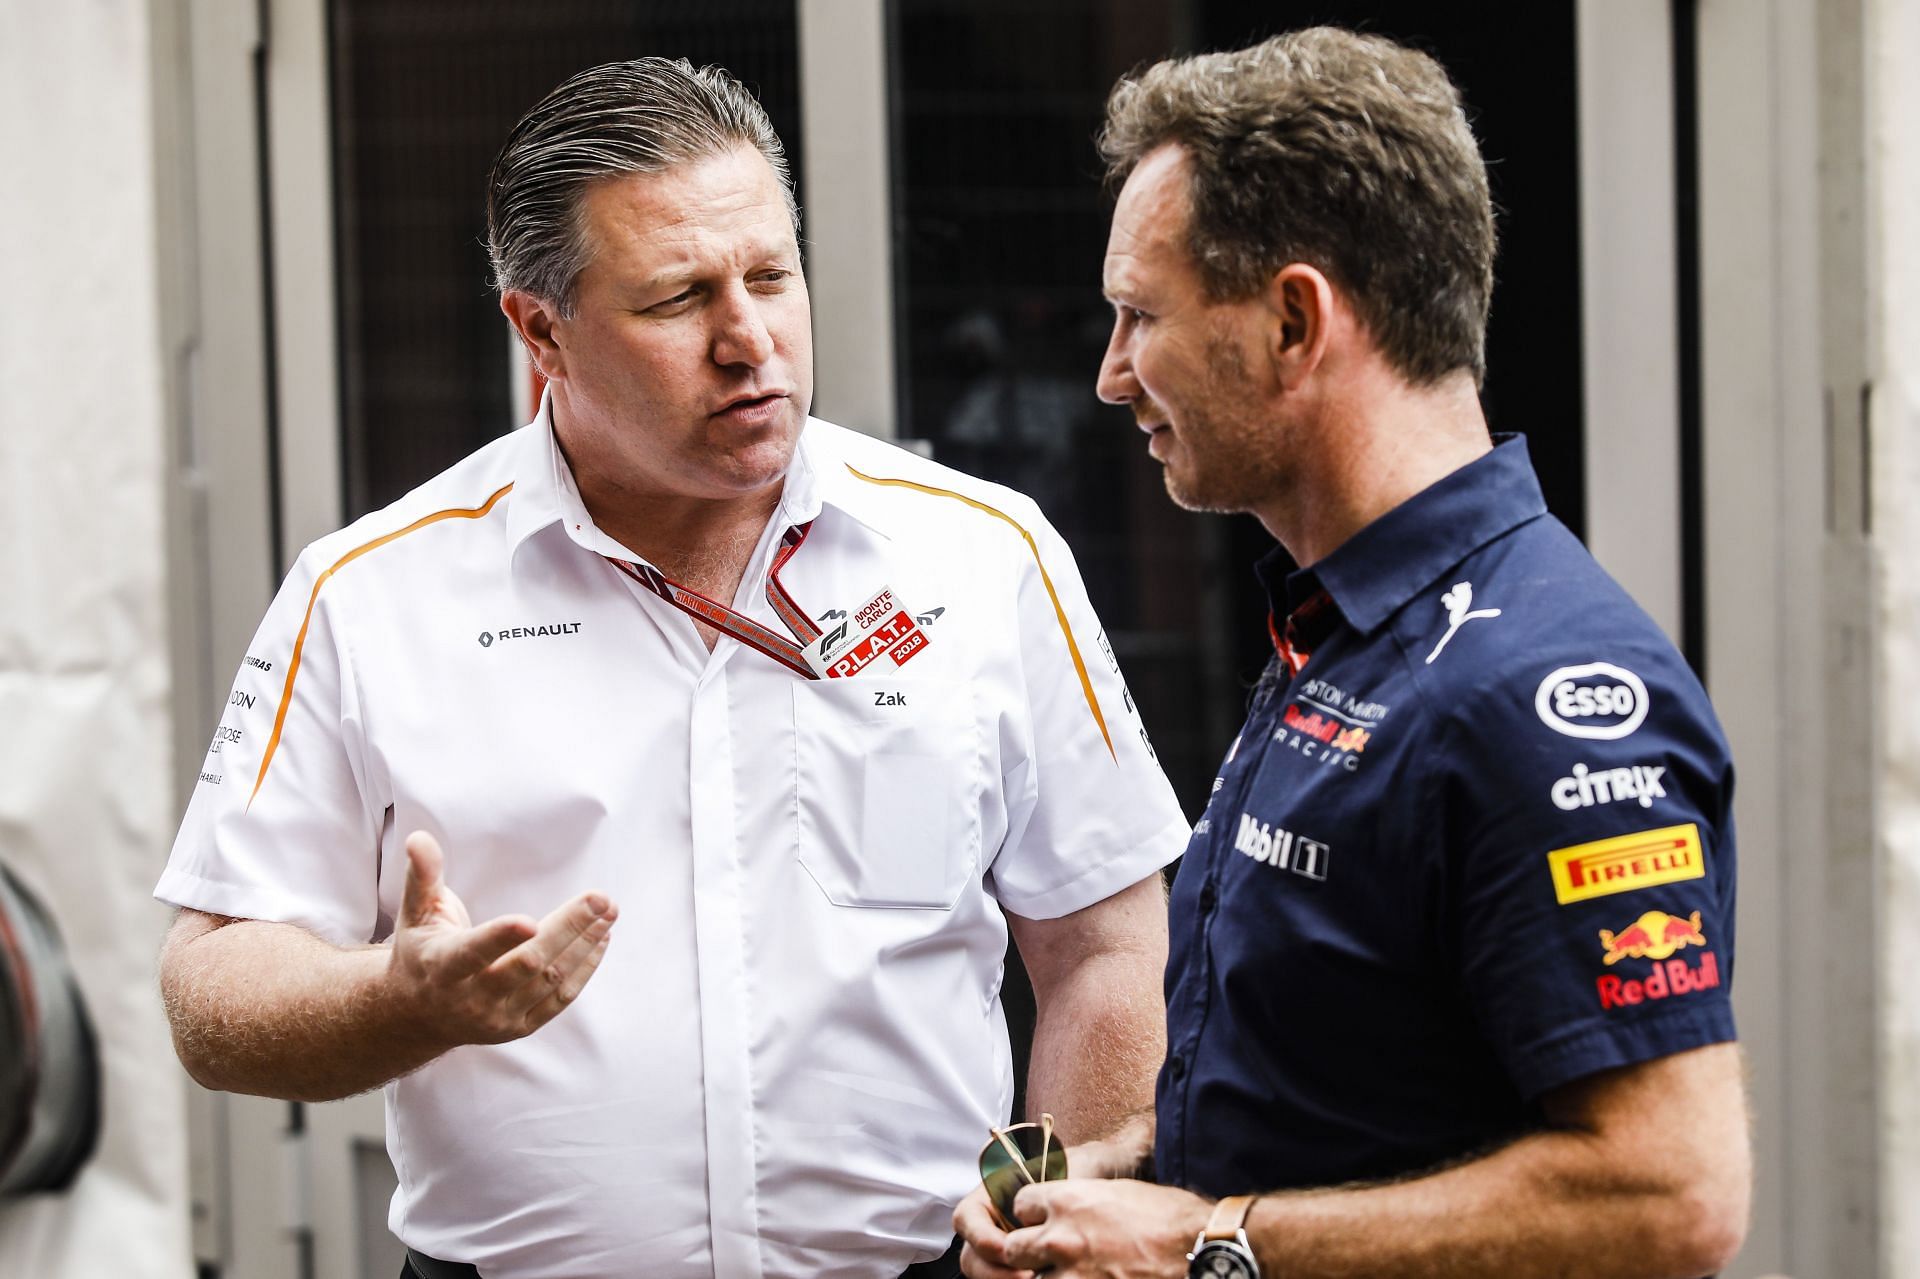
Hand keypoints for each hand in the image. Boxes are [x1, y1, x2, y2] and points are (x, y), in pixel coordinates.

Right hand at [388, 830, 617, 1048]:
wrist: (417, 1016)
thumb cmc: (420, 953)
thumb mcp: (414, 915)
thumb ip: (422, 876)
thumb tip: (419, 837)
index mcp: (442, 967)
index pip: (473, 952)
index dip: (501, 938)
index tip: (531, 921)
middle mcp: (470, 997)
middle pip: (527, 964)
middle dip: (567, 929)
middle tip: (600, 899)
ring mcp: (497, 1017)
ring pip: (550, 980)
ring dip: (584, 945)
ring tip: (608, 912)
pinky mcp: (519, 1027)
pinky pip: (560, 999)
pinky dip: (584, 968)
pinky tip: (601, 939)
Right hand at [957, 1127, 1157, 1277]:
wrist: (1115, 1173)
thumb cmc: (1088, 1166)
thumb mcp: (1065, 1170)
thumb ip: (1045, 1190)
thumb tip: (1029, 1218)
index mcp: (995, 1193)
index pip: (968, 1218)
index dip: (981, 1236)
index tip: (1007, 1246)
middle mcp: (997, 1221)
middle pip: (974, 1254)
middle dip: (994, 1270)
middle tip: (1026, 1275)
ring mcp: (1010, 1244)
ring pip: (989, 1271)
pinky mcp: (1026, 1260)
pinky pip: (1012, 1274)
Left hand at [995, 1179, 1210, 1278]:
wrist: (1199, 1247)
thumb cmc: (1169, 1217)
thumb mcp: (1119, 1193)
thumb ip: (1085, 1203)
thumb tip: (1073, 1213)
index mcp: (1068, 1200)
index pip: (1020, 1205)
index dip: (1032, 1213)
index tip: (1042, 1220)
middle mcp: (1061, 1237)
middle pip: (1014, 1248)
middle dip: (1026, 1251)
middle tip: (1044, 1254)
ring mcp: (1072, 1275)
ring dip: (1049, 1275)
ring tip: (1073, 1271)